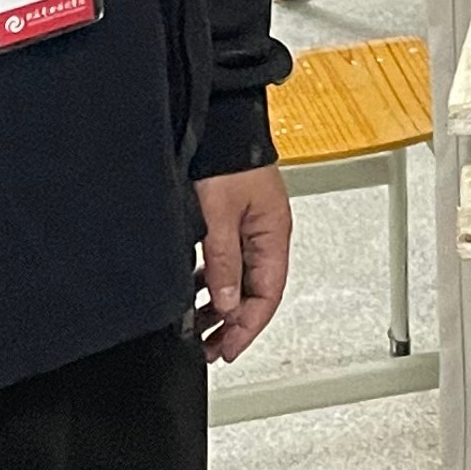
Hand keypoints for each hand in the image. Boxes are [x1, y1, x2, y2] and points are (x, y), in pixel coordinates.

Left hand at [195, 165, 292, 362]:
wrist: (221, 121)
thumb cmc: (228, 157)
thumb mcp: (221, 214)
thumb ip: (224, 259)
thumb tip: (226, 302)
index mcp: (274, 232)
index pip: (267, 294)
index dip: (247, 326)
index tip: (227, 348)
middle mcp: (266, 233)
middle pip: (255, 291)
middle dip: (233, 323)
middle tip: (210, 348)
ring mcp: (250, 226)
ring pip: (239, 279)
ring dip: (222, 305)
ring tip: (199, 327)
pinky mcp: (232, 218)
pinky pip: (227, 260)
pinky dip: (213, 281)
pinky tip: (196, 292)